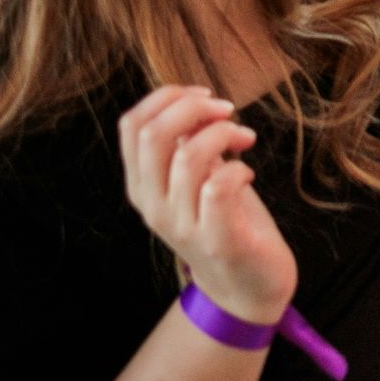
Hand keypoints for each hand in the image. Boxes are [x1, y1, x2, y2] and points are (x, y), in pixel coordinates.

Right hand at [116, 83, 293, 324]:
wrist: (246, 286)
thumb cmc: (227, 220)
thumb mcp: (198, 176)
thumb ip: (188, 143)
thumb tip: (195, 101)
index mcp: (143, 185)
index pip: (131, 125)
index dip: (167, 97)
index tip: (204, 95)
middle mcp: (153, 206)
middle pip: (151, 136)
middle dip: (193, 107)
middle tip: (227, 111)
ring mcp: (182, 226)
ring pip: (186, 159)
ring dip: (223, 135)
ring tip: (244, 139)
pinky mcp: (217, 241)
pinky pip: (217, 190)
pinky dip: (237, 170)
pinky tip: (248, 174)